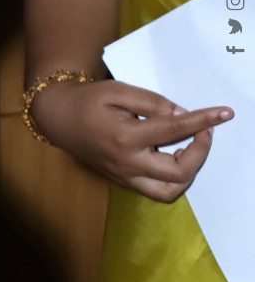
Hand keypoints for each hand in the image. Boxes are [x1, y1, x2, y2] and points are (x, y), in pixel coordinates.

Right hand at [31, 76, 232, 200]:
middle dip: (200, 152)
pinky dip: (172, 176)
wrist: (58, 118)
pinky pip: (155, 189)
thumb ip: (151, 102)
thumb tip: (181, 114)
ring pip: (168, 191)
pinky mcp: (123, 181)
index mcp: (126, 137)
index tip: (224, 113)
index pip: (175, 130)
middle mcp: (127, 163)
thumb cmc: (87, 101)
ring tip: (188, 149)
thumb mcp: (117, 90)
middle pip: (178, 173)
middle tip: (203, 131)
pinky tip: (172, 155)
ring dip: (187, 173)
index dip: (203, 121)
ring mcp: (124, 176)